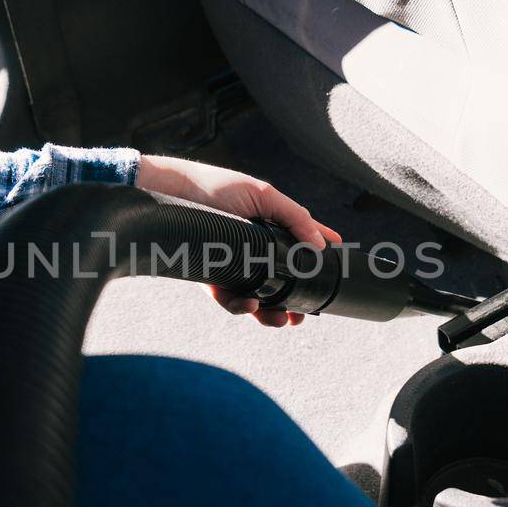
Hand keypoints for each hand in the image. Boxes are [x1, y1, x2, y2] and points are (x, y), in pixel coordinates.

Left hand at [135, 154, 342, 326]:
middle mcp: (254, 248)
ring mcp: (234, 265)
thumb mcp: (261, 194)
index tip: (337, 268)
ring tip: (283, 319)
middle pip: (282, 280)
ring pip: (259, 297)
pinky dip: (243, 307)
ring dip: (273, 312)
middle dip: (295, 301)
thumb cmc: (214, 187)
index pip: (301, 243)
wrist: (170, 194)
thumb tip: (322, 243)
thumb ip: (294, 216)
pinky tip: (253, 306)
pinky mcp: (212, 277)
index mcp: (270, 226)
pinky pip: (230, 299)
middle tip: (304, 314)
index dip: (319, 257)